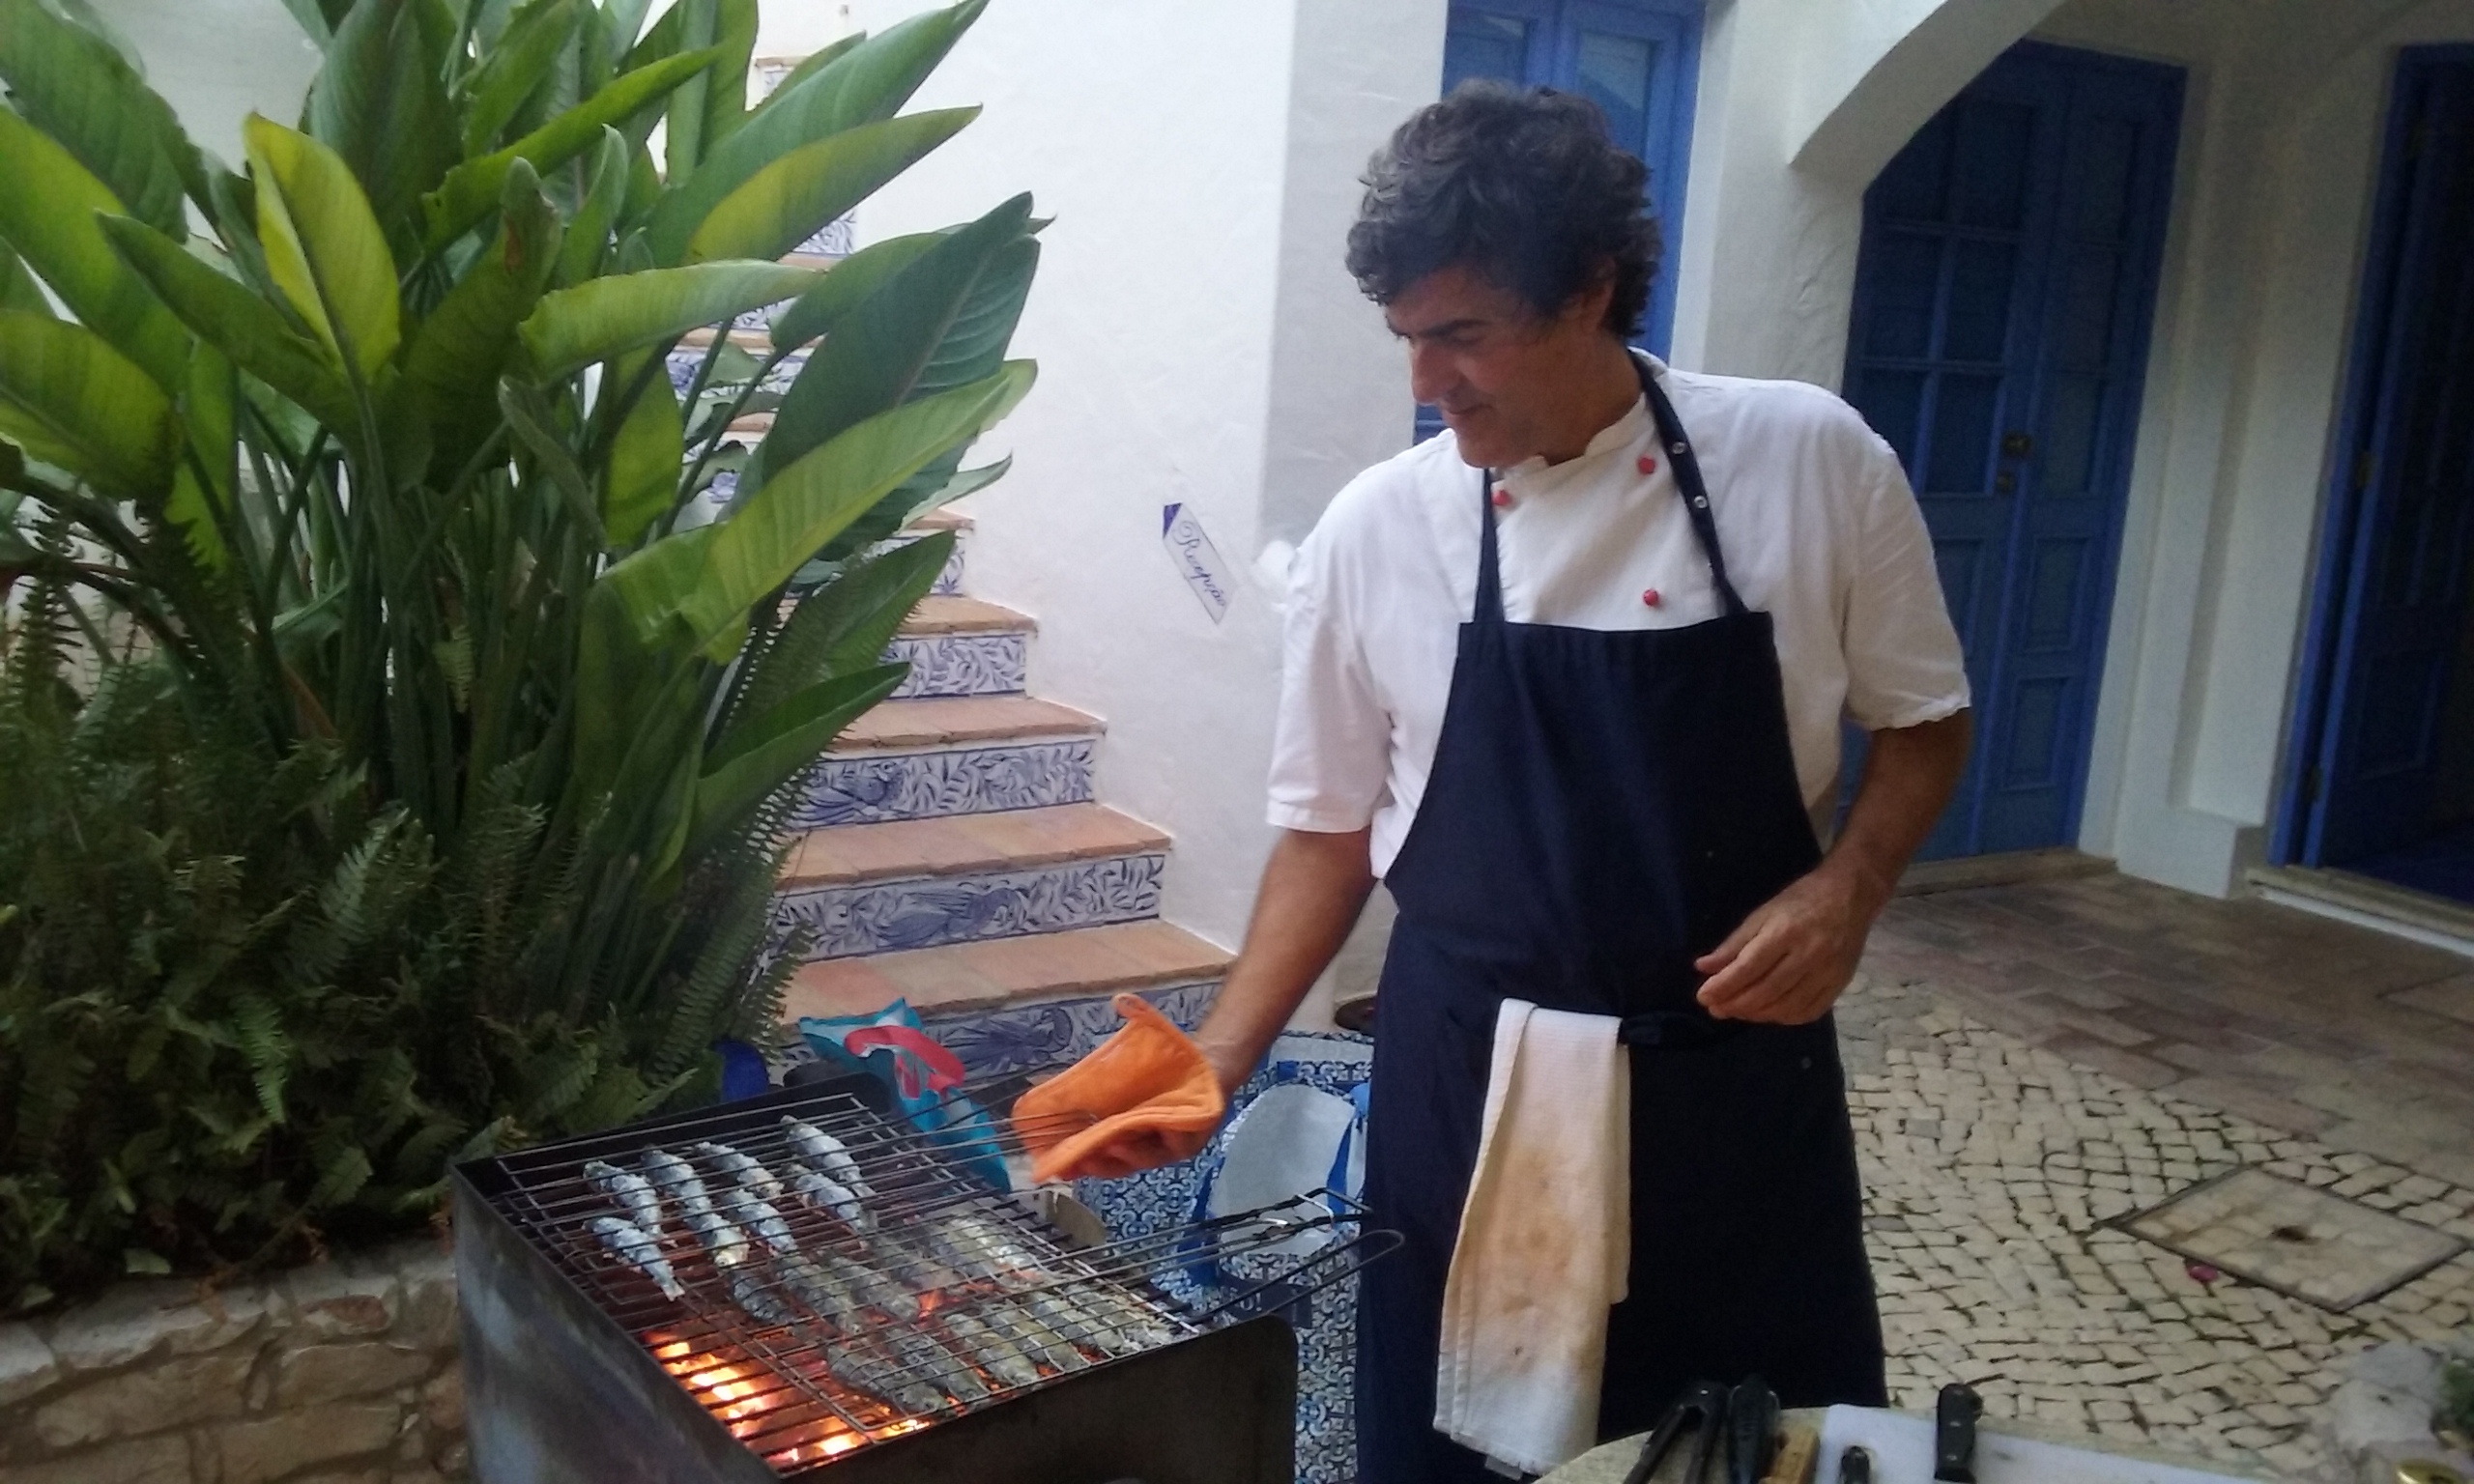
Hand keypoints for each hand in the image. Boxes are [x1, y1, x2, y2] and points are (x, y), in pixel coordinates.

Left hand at [1692, 862, 1888, 1023]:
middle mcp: (1808, 955)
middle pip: (1766, 991)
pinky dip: (1784, 1018)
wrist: (1850, 895)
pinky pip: (1809, 1011)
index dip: (1723, 986)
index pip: (1748, 968)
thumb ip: (1734, 944)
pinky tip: (1768, 1014)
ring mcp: (1827, 972)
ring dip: (1757, 1014)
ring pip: (1787, 1006)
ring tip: (1736, 1011)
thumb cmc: (1800, 901)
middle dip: (1736, 1004)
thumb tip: (1703, 968)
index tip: (1703, 996)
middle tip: (1715, 1009)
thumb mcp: (1762, 914)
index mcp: (1785, 932)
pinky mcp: (1840, 983)